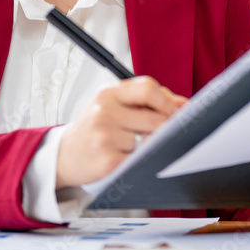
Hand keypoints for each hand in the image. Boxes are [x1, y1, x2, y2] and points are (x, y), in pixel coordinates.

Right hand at [56, 76, 187, 187]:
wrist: (64, 155)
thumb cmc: (95, 128)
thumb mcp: (115, 106)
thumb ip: (149, 101)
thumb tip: (184, 104)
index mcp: (109, 93)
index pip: (148, 88)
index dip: (168, 101)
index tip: (177, 112)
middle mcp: (104, 111)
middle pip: (155, 118)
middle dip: (166, 128)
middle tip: (166, 134)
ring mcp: (104, 136)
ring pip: (149, 140)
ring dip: (150, 146)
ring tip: (135, 146)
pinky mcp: (107, 161)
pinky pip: (140, 159)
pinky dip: (140, 160)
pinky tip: (127, 158)